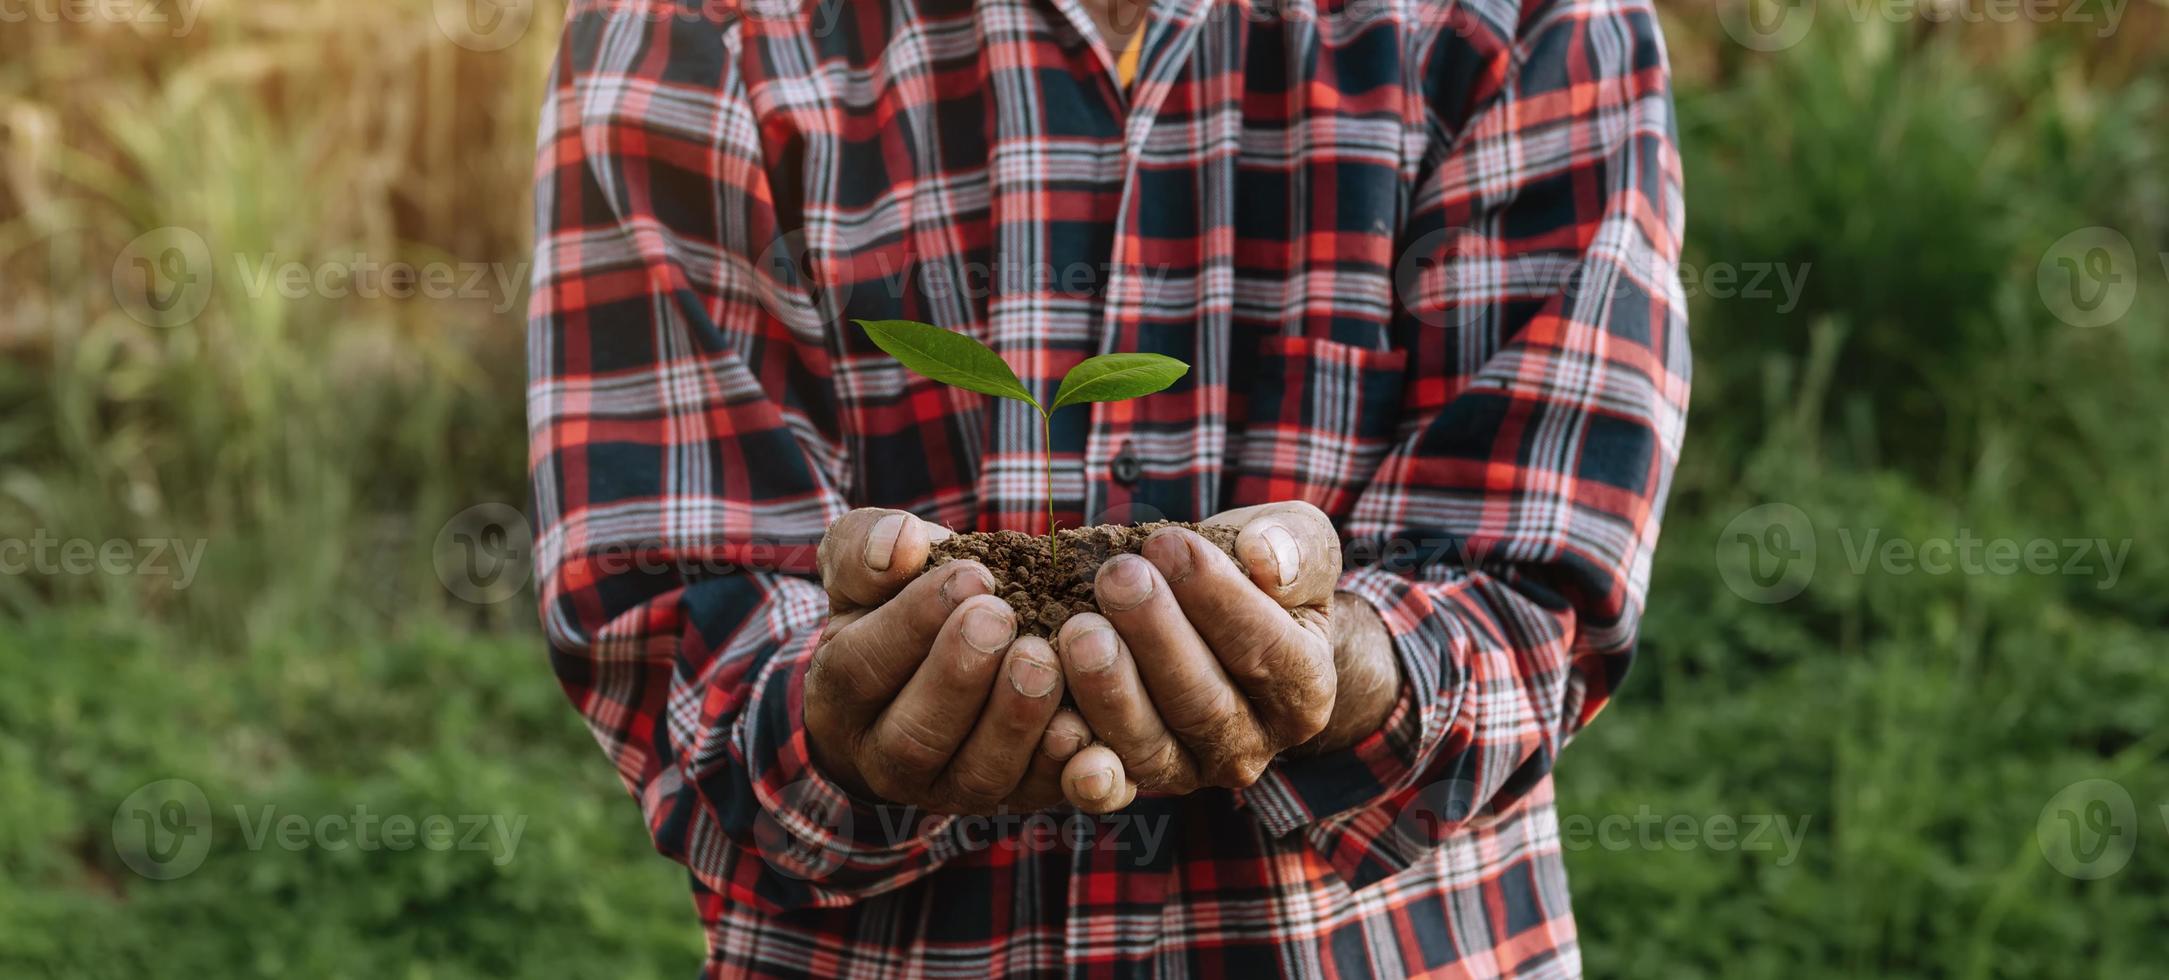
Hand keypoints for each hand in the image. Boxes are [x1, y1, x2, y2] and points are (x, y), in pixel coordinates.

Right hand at [805, 508, 1090, 814]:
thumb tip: (902, 543)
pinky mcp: (1014, 799)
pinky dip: (1063, 766)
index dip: (912, 622)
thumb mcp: (867, 570)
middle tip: (999, 618)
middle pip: (912, 739)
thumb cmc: (898, 603)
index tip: (970, 574)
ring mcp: (952, 789)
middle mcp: (887, 759)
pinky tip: (1082, 724)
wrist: (942, 659)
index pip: (861, 668)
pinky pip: (1038, 794)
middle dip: (958, 678)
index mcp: (840, 698)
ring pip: (976, 775)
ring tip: (1044, 660)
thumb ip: (867, 548)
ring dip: (1013, 720)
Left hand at [1053, 501, 1400, 811]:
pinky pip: (1109, 782)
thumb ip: (1297, 548)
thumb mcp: (1296, 545)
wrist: (1225, 623)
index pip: (1265, 651)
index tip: (1171, 544)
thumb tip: (1264, 555)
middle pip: (1203, 703)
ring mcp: (1192, 771)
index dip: (1217, 600)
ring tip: (1078, 629)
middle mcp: (1252, 746)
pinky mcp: (1136, 780)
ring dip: (1110, 691)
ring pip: (1151, 746)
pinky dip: (1080, 761)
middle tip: (1117, 577)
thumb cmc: (1259, 577)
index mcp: (1305, 691)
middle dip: (1156, 637)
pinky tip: (1054, 722)